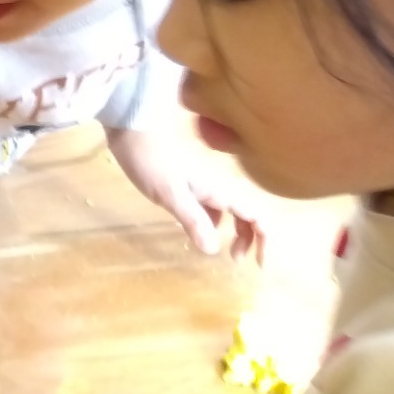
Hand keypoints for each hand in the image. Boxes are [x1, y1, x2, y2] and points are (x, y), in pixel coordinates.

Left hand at [109, 127, 267, 260]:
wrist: (130, 128)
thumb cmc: (149, 159)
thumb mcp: (170, 194)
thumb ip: (193, 219)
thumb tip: (213, 250)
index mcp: (218, 191)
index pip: (255, 216)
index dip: (264, 240)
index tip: (258, 265)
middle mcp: (215, 188)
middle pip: (245, 215)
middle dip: (248, 238)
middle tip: (234, 260)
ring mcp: (199, 186)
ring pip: (226, 211)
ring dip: (230, 231)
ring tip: (217, 250)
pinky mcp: (183, 185)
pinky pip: (206, 207)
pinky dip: (208, 222)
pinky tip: (192, 230)